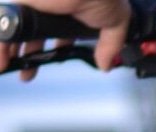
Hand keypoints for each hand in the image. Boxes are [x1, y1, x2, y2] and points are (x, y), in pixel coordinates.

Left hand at [0, 0, 130, 79]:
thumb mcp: (117, 22)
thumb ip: (111, 45)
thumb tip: (105, 65)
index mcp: (70, 11)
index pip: (56, 32)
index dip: (52, 49)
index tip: (48, 61)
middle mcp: (50, 8)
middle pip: (33, 33)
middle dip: (26, 53)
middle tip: (24, 72)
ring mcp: (34, 6)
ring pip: (16, 30)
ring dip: (9, 50)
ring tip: (6, 67)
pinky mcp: (22, 5)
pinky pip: (7, 26)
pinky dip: (2, 42)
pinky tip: (2, 59)